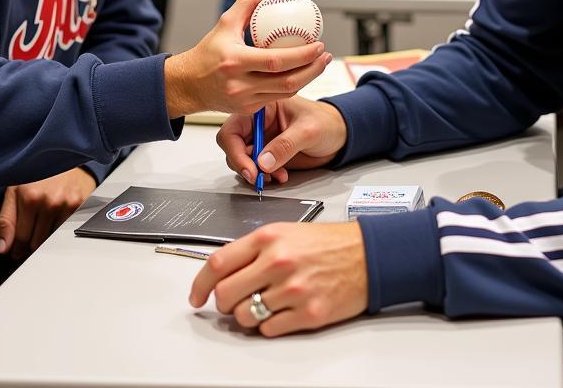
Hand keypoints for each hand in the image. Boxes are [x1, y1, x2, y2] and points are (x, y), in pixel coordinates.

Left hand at [0, 166, 95, 260]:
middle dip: (30, 244)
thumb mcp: (14, 190)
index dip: (16, 248)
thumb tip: (3, 248)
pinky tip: (56, 217)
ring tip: (42, 224)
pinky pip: (66, 230)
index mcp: (29, 198)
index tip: (16, 249)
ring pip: (52, 239)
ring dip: (45, 237)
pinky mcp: (80, 204)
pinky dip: (60, 229)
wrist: (65, 153)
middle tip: (29, 236)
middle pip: (36, 243)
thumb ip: (5, 220)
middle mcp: (49, 202)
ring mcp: (66, 204)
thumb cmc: (37, 172)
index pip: (20, 239)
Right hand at [164, 0, 331, 116]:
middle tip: (325, 55)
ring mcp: (245, 99)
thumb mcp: (225, 22)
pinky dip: (293, 85)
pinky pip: (277, 97)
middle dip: (312, 69)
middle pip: (287, 81)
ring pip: (286, 92)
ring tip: (320, 63)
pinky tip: (303, 73)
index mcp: (235, 61)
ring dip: (308, 78)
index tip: (318, 43)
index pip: (276, 61)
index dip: (302, 55)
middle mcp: (240, 84)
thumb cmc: (208, 52)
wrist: (188, 85)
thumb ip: (249, 1)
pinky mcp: (248, 109)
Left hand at [189, 222, 367, 335]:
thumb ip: (252, 250)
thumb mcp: (285, 232)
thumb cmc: (326, 243)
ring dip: (248, 315)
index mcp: (268, 238)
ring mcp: (292, 290)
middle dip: (224, 304)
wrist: (366, 254)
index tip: (196, 296)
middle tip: (233, 302)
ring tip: (264, 304)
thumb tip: (222, 275)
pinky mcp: (307, 314)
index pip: (218, 263)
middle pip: (226, 295)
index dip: (200, 284)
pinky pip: (269, 330)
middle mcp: (277, 262)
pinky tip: (281, 311)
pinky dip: (269, 326)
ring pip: (245, 317)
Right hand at [217, 96, 347, 185]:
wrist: (340, 135)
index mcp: (262, 107)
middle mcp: (257, 123)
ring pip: (241, 160)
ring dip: (255, 173)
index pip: (233, 127)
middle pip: (233, 146)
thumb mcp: (308, 130)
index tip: (250, 168)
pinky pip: (255, 169)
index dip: (235, 150)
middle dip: (243, 164)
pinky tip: (280, 176)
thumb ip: (285, 145)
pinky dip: (263, 176)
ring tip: (275, 176)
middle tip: (259, 177)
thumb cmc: (326, 122)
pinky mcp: (268, 155)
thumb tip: (263, 162)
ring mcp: (262, 140)